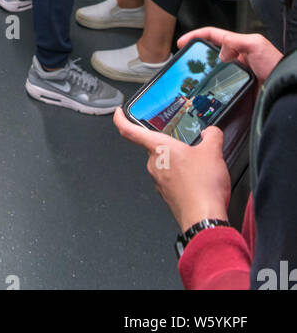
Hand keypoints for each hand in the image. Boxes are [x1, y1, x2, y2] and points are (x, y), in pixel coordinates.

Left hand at [113, 107, 231, 232]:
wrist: (204, 220)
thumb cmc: (202, 188)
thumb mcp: (213, 152)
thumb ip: (212, 136)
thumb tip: (211, 132)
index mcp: (159, 148)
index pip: (129, 130)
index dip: (121, 119)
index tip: (119, 113)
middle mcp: (154, 165)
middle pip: (155, 148)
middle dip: (171, 146)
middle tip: (188, 146)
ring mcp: (159, 182)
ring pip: (165, 165)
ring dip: (179, 163)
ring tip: (199, 166)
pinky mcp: (167, 196)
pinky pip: (172, 180)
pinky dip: (183, 178)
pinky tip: (198, 181)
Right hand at [177, 27, 282, 86]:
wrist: (284, 91)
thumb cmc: (276, 66)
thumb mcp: (256, 44)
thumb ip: (236, 41)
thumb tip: (220, 50)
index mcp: (238, 45)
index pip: (212, 36)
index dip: (196, 36)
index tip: (182, 42)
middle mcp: (236, 59)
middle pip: (210, 55)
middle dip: (196, 57)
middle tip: (185, 63)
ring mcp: (235, 76)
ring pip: (213, 73)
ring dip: (202, 75)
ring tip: (191, 80)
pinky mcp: (237, 91)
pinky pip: (219, 89)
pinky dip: (211, 91)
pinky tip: (206, 94)